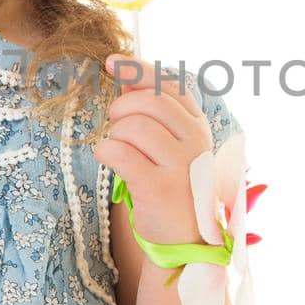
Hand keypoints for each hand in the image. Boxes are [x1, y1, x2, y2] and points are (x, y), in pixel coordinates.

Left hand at [92, 54, 214, 249]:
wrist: (182, 241)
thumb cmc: (172, 187)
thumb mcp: (169, 146)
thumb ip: (151, 111)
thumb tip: (124, 75)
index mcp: (198, 126)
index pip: (171, 84)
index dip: (139, 70)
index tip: (112, 63)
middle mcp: (196, 142)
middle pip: (150, 102)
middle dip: (121, 108)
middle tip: (116, 126)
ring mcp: (180, 165)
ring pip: (133, 126)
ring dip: (114, 134)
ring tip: (115, 149)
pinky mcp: (159, 188)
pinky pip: (120, 152)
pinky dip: (105, 151)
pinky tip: (107, 159)